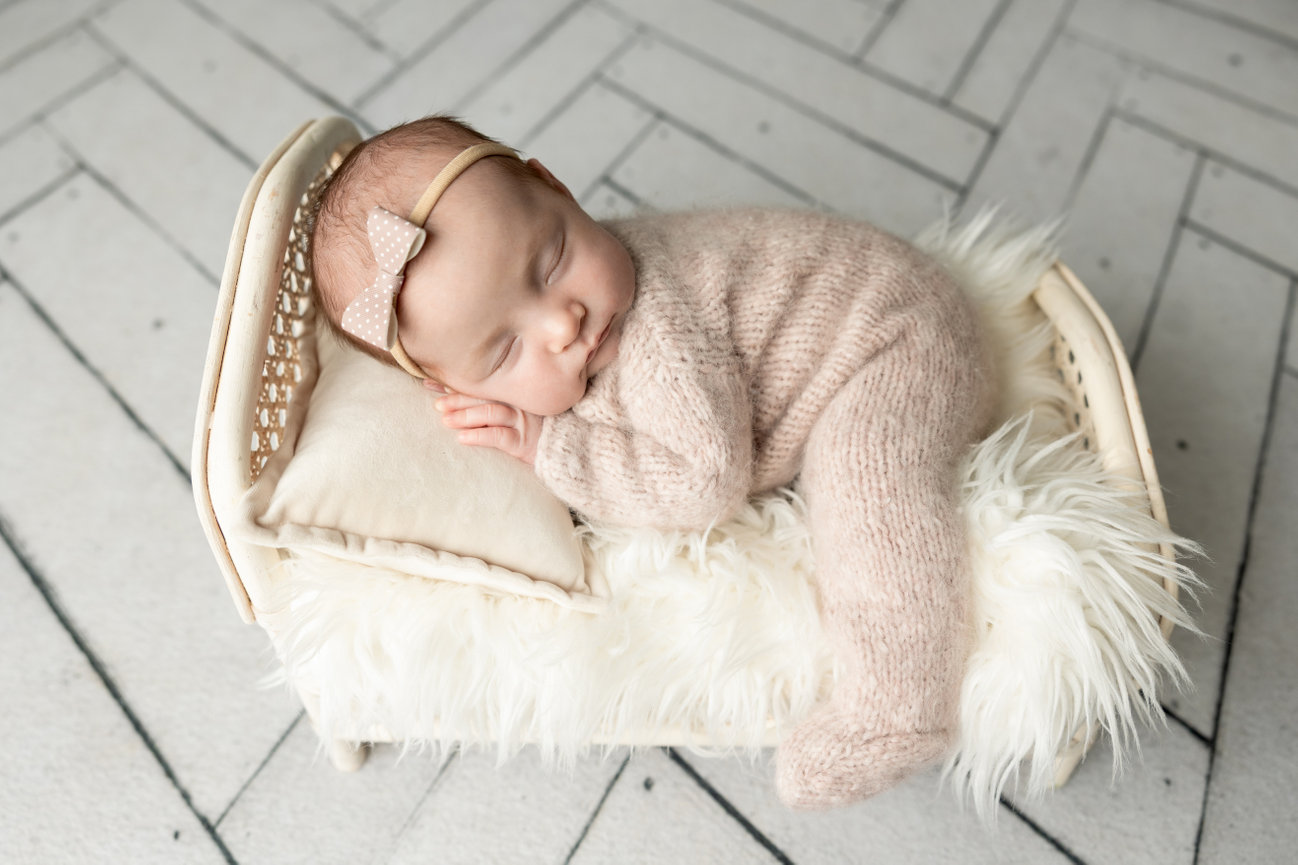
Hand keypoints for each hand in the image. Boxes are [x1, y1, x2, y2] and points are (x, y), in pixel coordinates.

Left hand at [426, 381, 540, 464]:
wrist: (563, 448)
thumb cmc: (533, 431)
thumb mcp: (514, 413)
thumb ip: (489, 404)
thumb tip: (450, 399)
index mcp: (509, 393)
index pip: (476, 385)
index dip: (451, 384)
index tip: (428, 384)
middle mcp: (515, 403)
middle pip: (482, 396)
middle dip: (457, 398)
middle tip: (436, 404)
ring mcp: (521, 421)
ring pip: (490, 412)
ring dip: (465, 415)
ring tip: (445, 420)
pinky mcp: (523, 442)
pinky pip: (499, 436)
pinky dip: (479, 436)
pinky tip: (462, 438)